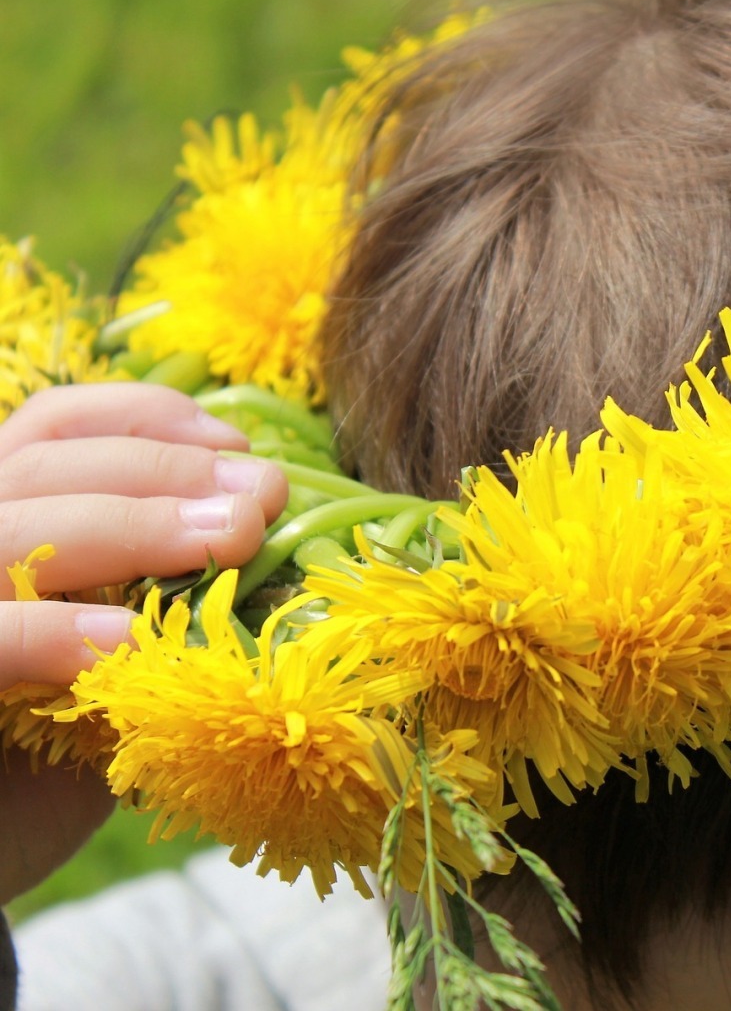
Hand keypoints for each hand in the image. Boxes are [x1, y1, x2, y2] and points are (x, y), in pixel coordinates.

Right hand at [0, 383, 286, 903]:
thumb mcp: (128, 653)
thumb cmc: (63, 750)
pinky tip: (126, 643)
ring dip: (131, 527)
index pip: (57, 428)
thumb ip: (170, 585)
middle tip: (261, 501)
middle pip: (47, 468)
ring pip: (13, 532)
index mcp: (9, 519)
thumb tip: (268, 516)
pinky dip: (47, 633)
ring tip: (228, 543)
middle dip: (167, 473)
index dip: (146, 417)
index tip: (239, 443)